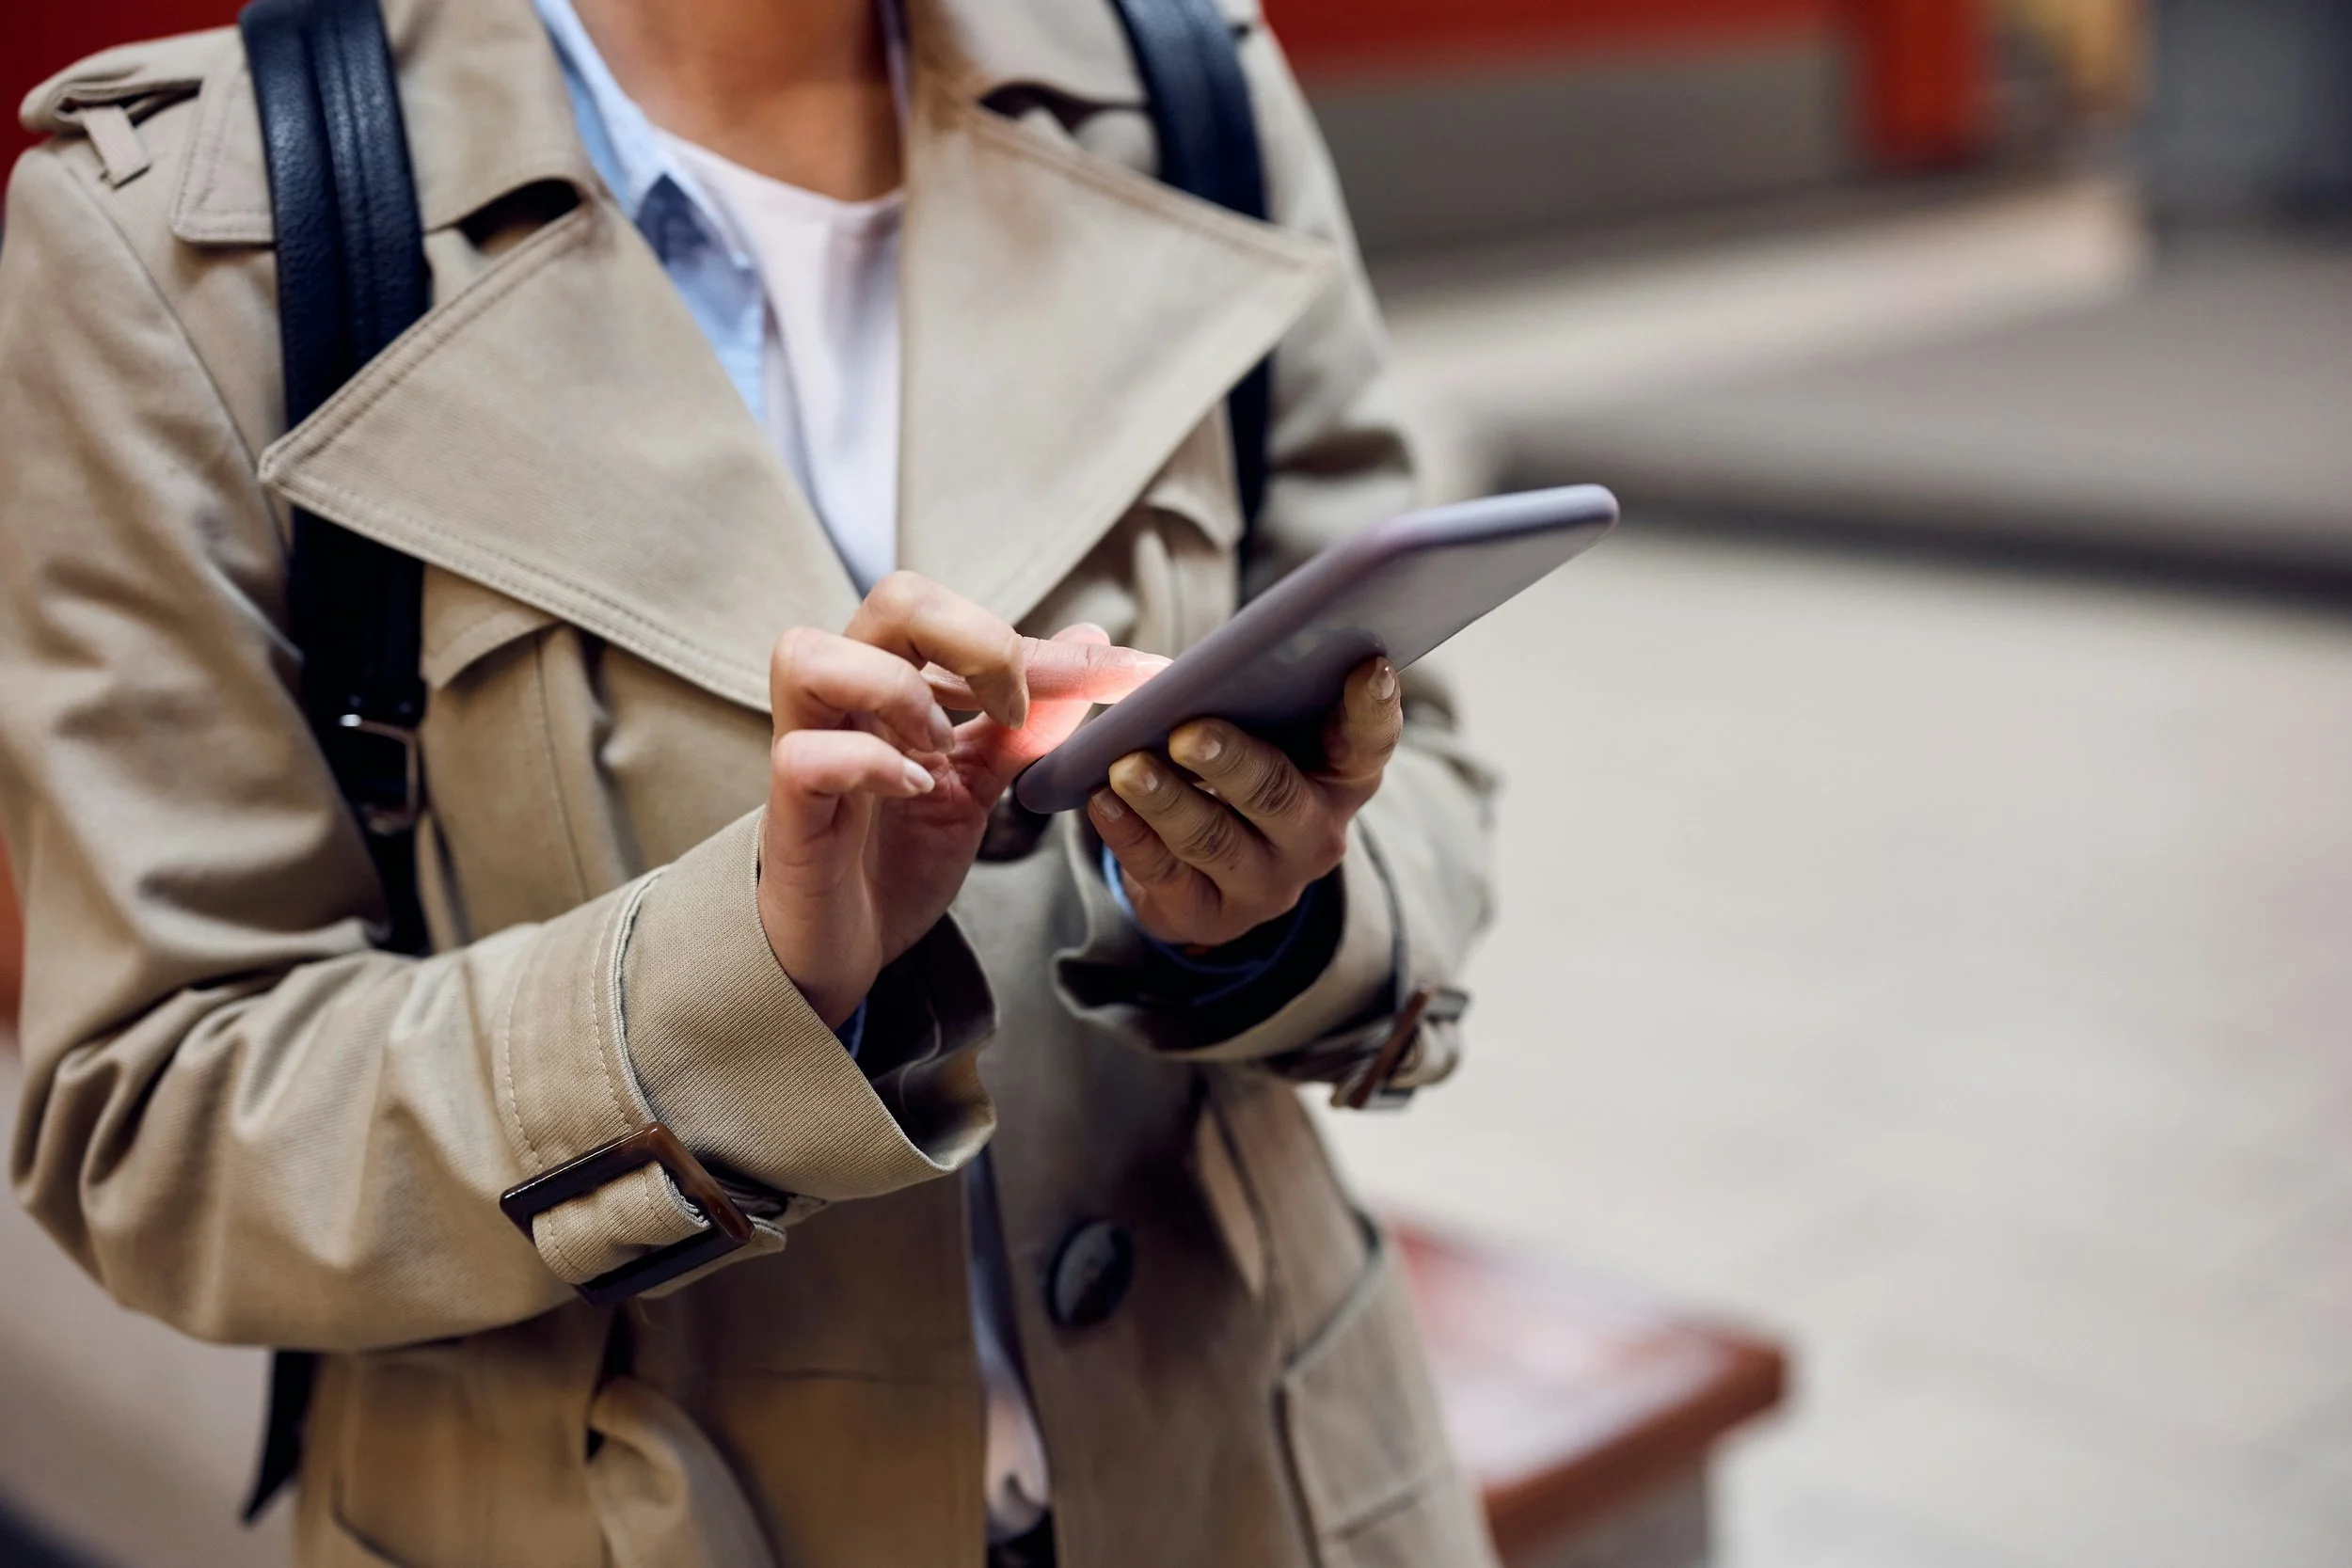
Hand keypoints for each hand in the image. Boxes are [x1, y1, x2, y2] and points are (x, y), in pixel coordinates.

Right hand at [760, 572, 1165, 1026]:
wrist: (845, 950)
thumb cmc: (893, 860)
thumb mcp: (976, 784)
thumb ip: (1024, 720)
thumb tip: (1088, 636)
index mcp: (889, 680)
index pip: (961, 617)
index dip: (1052, 646)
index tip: (1129, 677)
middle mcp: (843, 699)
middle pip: (891, 598)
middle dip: (976, 636)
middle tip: (1013, 707)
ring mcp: (807, 748)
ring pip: (810, 654)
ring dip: (898, 689)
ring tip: (940, 746)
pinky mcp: (790, 812)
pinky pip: (805, 755)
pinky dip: (867, 762)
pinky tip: (913, 789)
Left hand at [1088, 656, 1401, 948]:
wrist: (1207, 874)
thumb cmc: (1237, 772)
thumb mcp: (1259, 734)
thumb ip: (1245, 690)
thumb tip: (1168, 664)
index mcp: (1342, 776)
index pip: (1370, 742)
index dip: (1372, 708)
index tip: (1366, 665)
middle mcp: (1317, 835)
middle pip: (1277, 794)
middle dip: (1232, 761)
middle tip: (1188, 733)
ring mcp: (1266, 883)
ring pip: (1214, 839)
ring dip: (1167, 800)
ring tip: (1126, 766)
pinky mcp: (1208, 915)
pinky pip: (1164, 872)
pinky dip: (1130, 833)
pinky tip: (1103, 801)